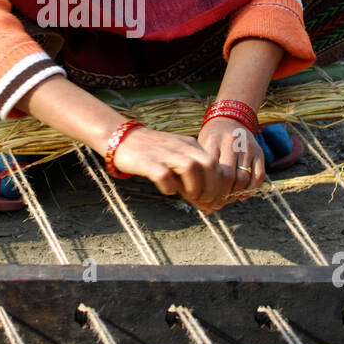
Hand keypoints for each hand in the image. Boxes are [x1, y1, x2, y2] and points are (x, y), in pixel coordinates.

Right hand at [110, 125, 236, 212]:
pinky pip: (163, 174)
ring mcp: (164, 152)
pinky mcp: (147, 161)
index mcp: (190, 145)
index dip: (220, 185)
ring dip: (195, 187)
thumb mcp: (177, 161)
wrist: (123, 138)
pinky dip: (169, 186)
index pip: (216, 163)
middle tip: (206, 202)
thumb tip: (209, 205)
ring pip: (190, 167)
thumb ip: (192, 179)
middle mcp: (180, 146)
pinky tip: (168, 191)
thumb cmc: (153, 154)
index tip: (216, 201)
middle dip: (212, 187)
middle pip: (209, 164)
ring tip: (190, 197)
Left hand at [197, 118, 265, 201]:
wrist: (230, 118)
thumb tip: (199, 202)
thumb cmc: (211, 138)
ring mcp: (247, 146)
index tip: (204, 200)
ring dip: (235, 194)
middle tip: (216, 203)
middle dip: (222, 194)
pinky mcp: (259, 151)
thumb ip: (199, 169)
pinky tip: (242, 195)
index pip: (211, 171)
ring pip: (243, 178)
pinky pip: (258, 176)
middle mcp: (231, 142)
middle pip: (228, 176)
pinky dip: (251, 189)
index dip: (208, 189)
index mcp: (212, 140)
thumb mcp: (200, 147)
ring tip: (227, 200)